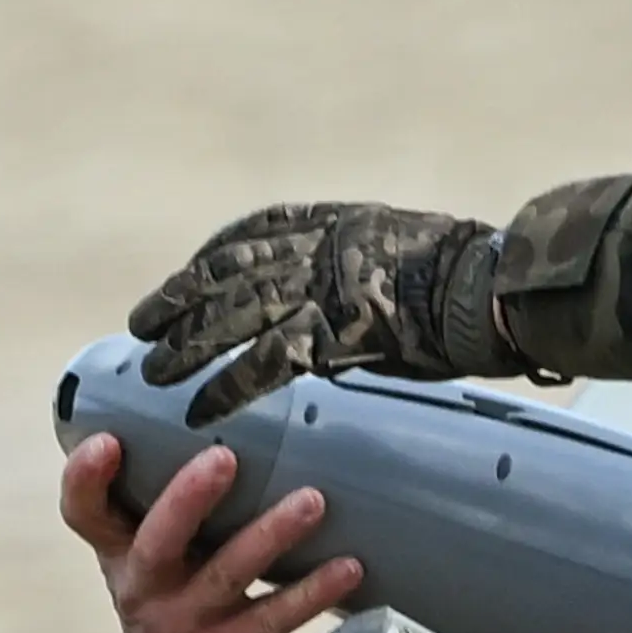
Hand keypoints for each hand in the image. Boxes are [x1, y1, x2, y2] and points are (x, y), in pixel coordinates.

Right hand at [61, 434, 364, 632]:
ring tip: (312, 500)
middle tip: (223, 455)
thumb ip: (175, 523)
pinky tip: (349, 568)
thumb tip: (230, 436)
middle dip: (186, 496)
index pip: (85, 516)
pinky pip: (275, 620)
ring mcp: (188, 627)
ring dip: (272, 534)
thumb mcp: (157, 579)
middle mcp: (148, 591)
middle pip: (156, 539)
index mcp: (124, 564)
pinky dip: (314, 591)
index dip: (86, 479)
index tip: (106, 441)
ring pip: (227, 574)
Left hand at [128, 199, 500, 424]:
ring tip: (152, 373)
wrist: (490, 290)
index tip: (184, 279)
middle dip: (179, 301)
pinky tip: (197, 410)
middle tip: (141, 327)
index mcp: (332, 222)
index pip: (252, 233)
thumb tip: (353, 305)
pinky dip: (226, 388)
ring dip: (186, 346)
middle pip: (226, 272)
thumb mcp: (409, 251)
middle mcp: (313, 249)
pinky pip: (264, 364)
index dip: (211, 260)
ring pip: (232, 315)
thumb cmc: (469, 279)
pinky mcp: (329, 334)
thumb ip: (366, 272)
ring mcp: (317, 289)